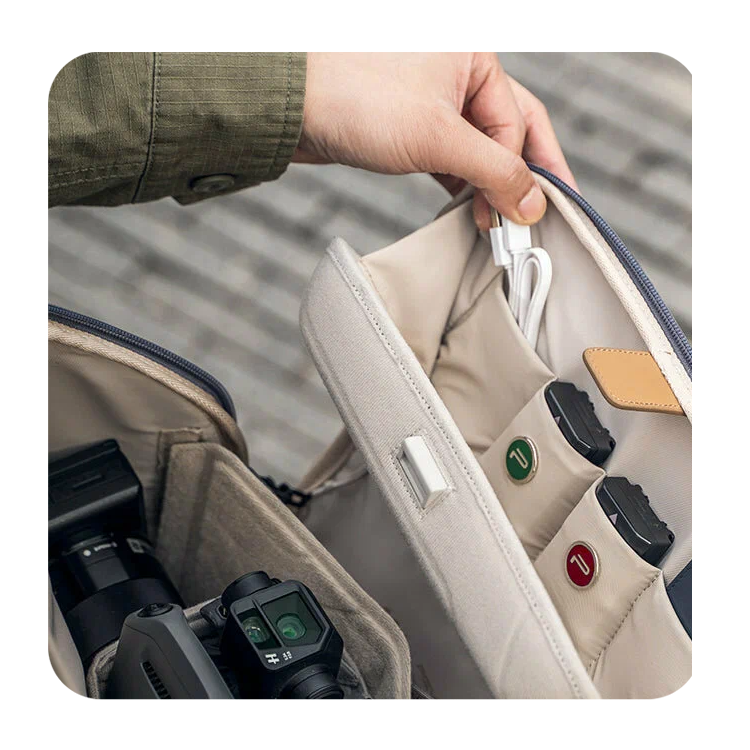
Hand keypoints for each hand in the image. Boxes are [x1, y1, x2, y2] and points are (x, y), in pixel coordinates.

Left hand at [295, 53, 576, 227]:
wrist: (294, 107)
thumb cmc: (359, 101)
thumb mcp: (439, 139)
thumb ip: (494, 172)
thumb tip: (534, 204)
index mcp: (475, 59)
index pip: (518, 125)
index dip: (524, 174)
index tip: (527, 216)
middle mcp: (460, 75)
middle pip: (508, 132)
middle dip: (521, 177)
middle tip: (535, 218)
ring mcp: (435, 102)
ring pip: (479, 149)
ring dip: (490, 186)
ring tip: (498, 223)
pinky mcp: (412, 127)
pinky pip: (452, 158)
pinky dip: (463, 184)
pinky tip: (471, 209)